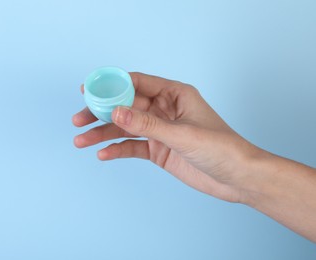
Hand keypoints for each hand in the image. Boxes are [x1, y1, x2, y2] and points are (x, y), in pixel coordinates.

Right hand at [73, 72, 259, 202]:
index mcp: (174, 94)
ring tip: (82, 141)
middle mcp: (164, 110)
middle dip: (102, 113)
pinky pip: (133, 146)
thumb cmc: (221, 148)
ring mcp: (160, 130)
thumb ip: (147, 124)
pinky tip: (103, 154)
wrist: (237, 178)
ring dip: (103, 134)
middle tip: (79, 119)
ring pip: (126, 128)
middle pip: (126, 107)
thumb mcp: (181, 134)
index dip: (112, 85)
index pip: (137, 83)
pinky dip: (118, 150)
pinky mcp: (159, 150)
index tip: (90, 90)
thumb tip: (116, 112)